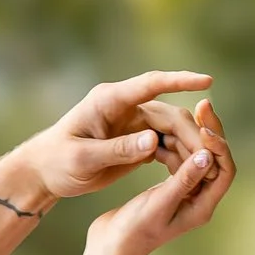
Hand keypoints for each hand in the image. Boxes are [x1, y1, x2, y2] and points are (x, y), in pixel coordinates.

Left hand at [18, 69, 217, 203]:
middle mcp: (125, 107)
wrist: (45, 171)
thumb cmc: (58, 161)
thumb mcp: (84, 159)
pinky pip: (164, 144)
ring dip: (188, 147)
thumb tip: (154, 141)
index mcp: (110, 101)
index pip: (151, 84)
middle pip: (168, 113)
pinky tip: (189, 173)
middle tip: (209, 158)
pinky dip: (177, 156)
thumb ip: (118, 150)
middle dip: (192, 133)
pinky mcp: (135, 140)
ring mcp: (132, 123)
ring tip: (205, 169)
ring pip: (170, 130)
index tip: (207, 82)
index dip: (180, 81)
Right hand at [73, 98, 237, 254]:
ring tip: (184, 111)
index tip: (204, 123)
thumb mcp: (158, 204)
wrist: (109, 248)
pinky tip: (165, 128)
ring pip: (198, 155)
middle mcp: (198, 199)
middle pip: (216, 159)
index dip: (219, 145)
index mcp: (201, 207)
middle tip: (202, 103)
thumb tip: (207, 155)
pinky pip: (181, 158)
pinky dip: (176, 142)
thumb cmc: (132, 232)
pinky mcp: (169, 187)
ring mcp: (185, 193)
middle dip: (210, 131)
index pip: (224, 169)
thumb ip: (183, 180)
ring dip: (193, 133)